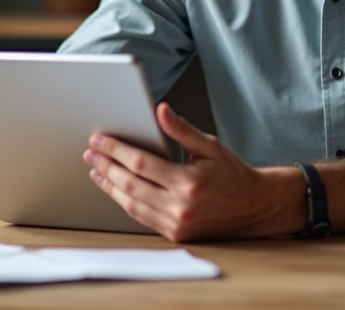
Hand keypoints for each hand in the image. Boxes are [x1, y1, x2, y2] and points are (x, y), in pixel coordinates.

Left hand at [83, 103, 301, 241]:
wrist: (254, 207)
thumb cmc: (233, 174)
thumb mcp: (210, 145)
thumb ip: (182, 130)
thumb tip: (161, 111)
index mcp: (188, 181)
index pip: (141, 163)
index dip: (116, 150)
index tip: (99, 139)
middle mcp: (180, 206)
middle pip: (130, 184)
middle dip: (106, 166)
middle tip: (91, 152)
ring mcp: (176, 223)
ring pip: (131, 203)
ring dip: (110, 185)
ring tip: (96, 170)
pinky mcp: (174, 234)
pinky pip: (141, 217)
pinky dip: (125, 201)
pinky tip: (116, 188)